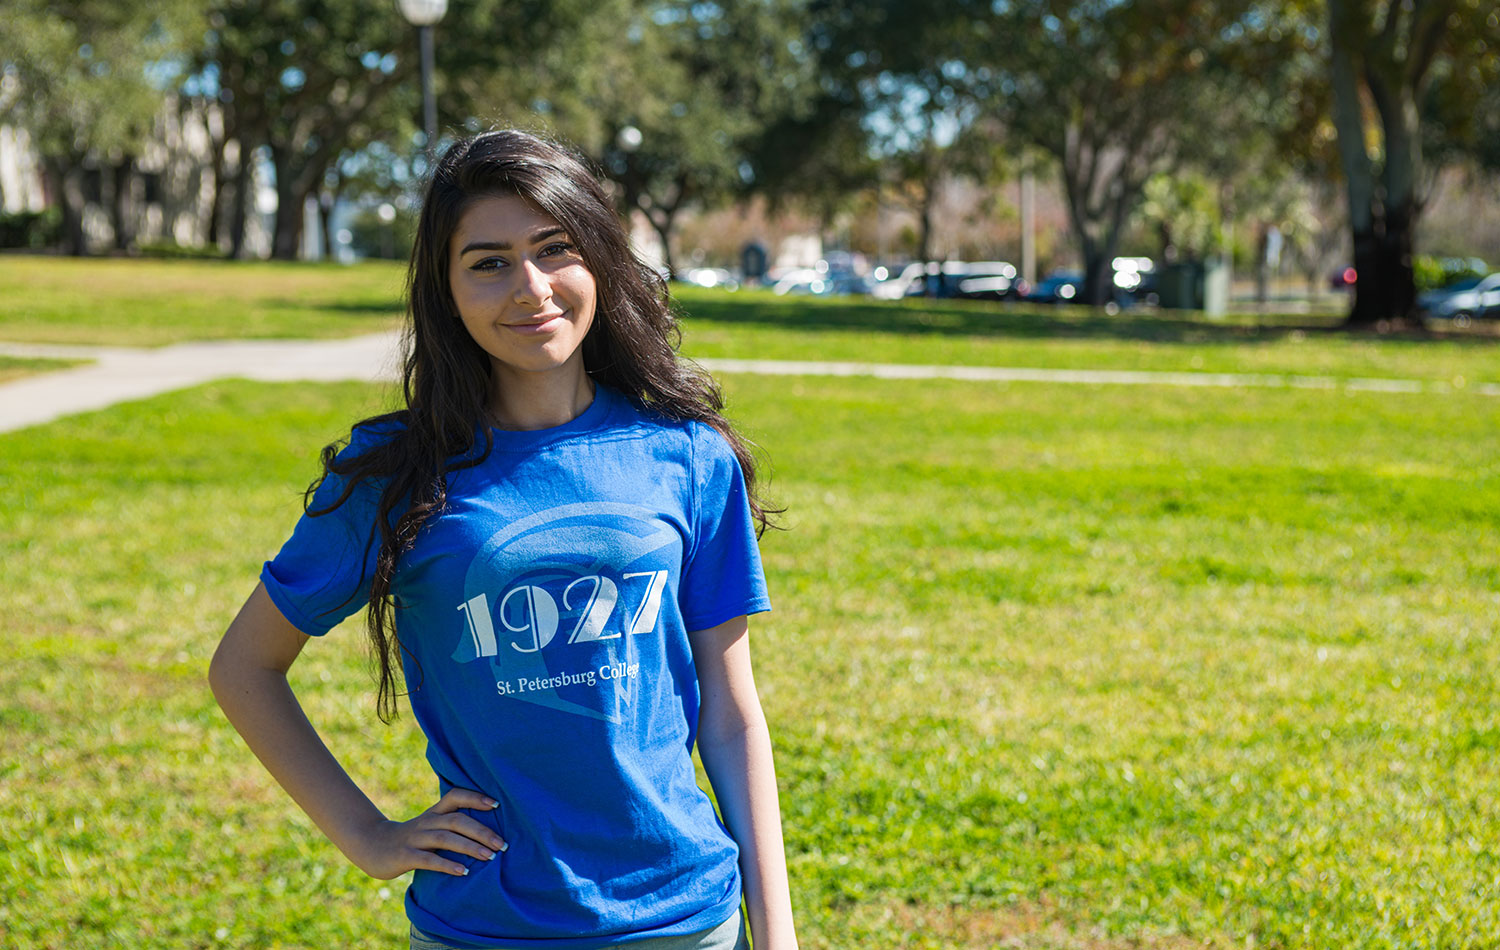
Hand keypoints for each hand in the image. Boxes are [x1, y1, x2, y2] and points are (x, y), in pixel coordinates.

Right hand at [349, 787, 507, 879]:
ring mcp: (415, 838)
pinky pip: (429, 859)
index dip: (475, 797)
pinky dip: (448, 865)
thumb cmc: (411, 838)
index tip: (497, 804)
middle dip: (482, 831)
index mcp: (434, 812)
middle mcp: (426, 822)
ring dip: (469, 847)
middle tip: (502, 845)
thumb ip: (451, 825)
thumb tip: (487, 831)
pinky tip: (464, 872)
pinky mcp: (405, 856)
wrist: (372, 845)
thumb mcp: (430, 826)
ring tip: (489, 857)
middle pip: (457, 820)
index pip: (456, 796)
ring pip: (445, 839)